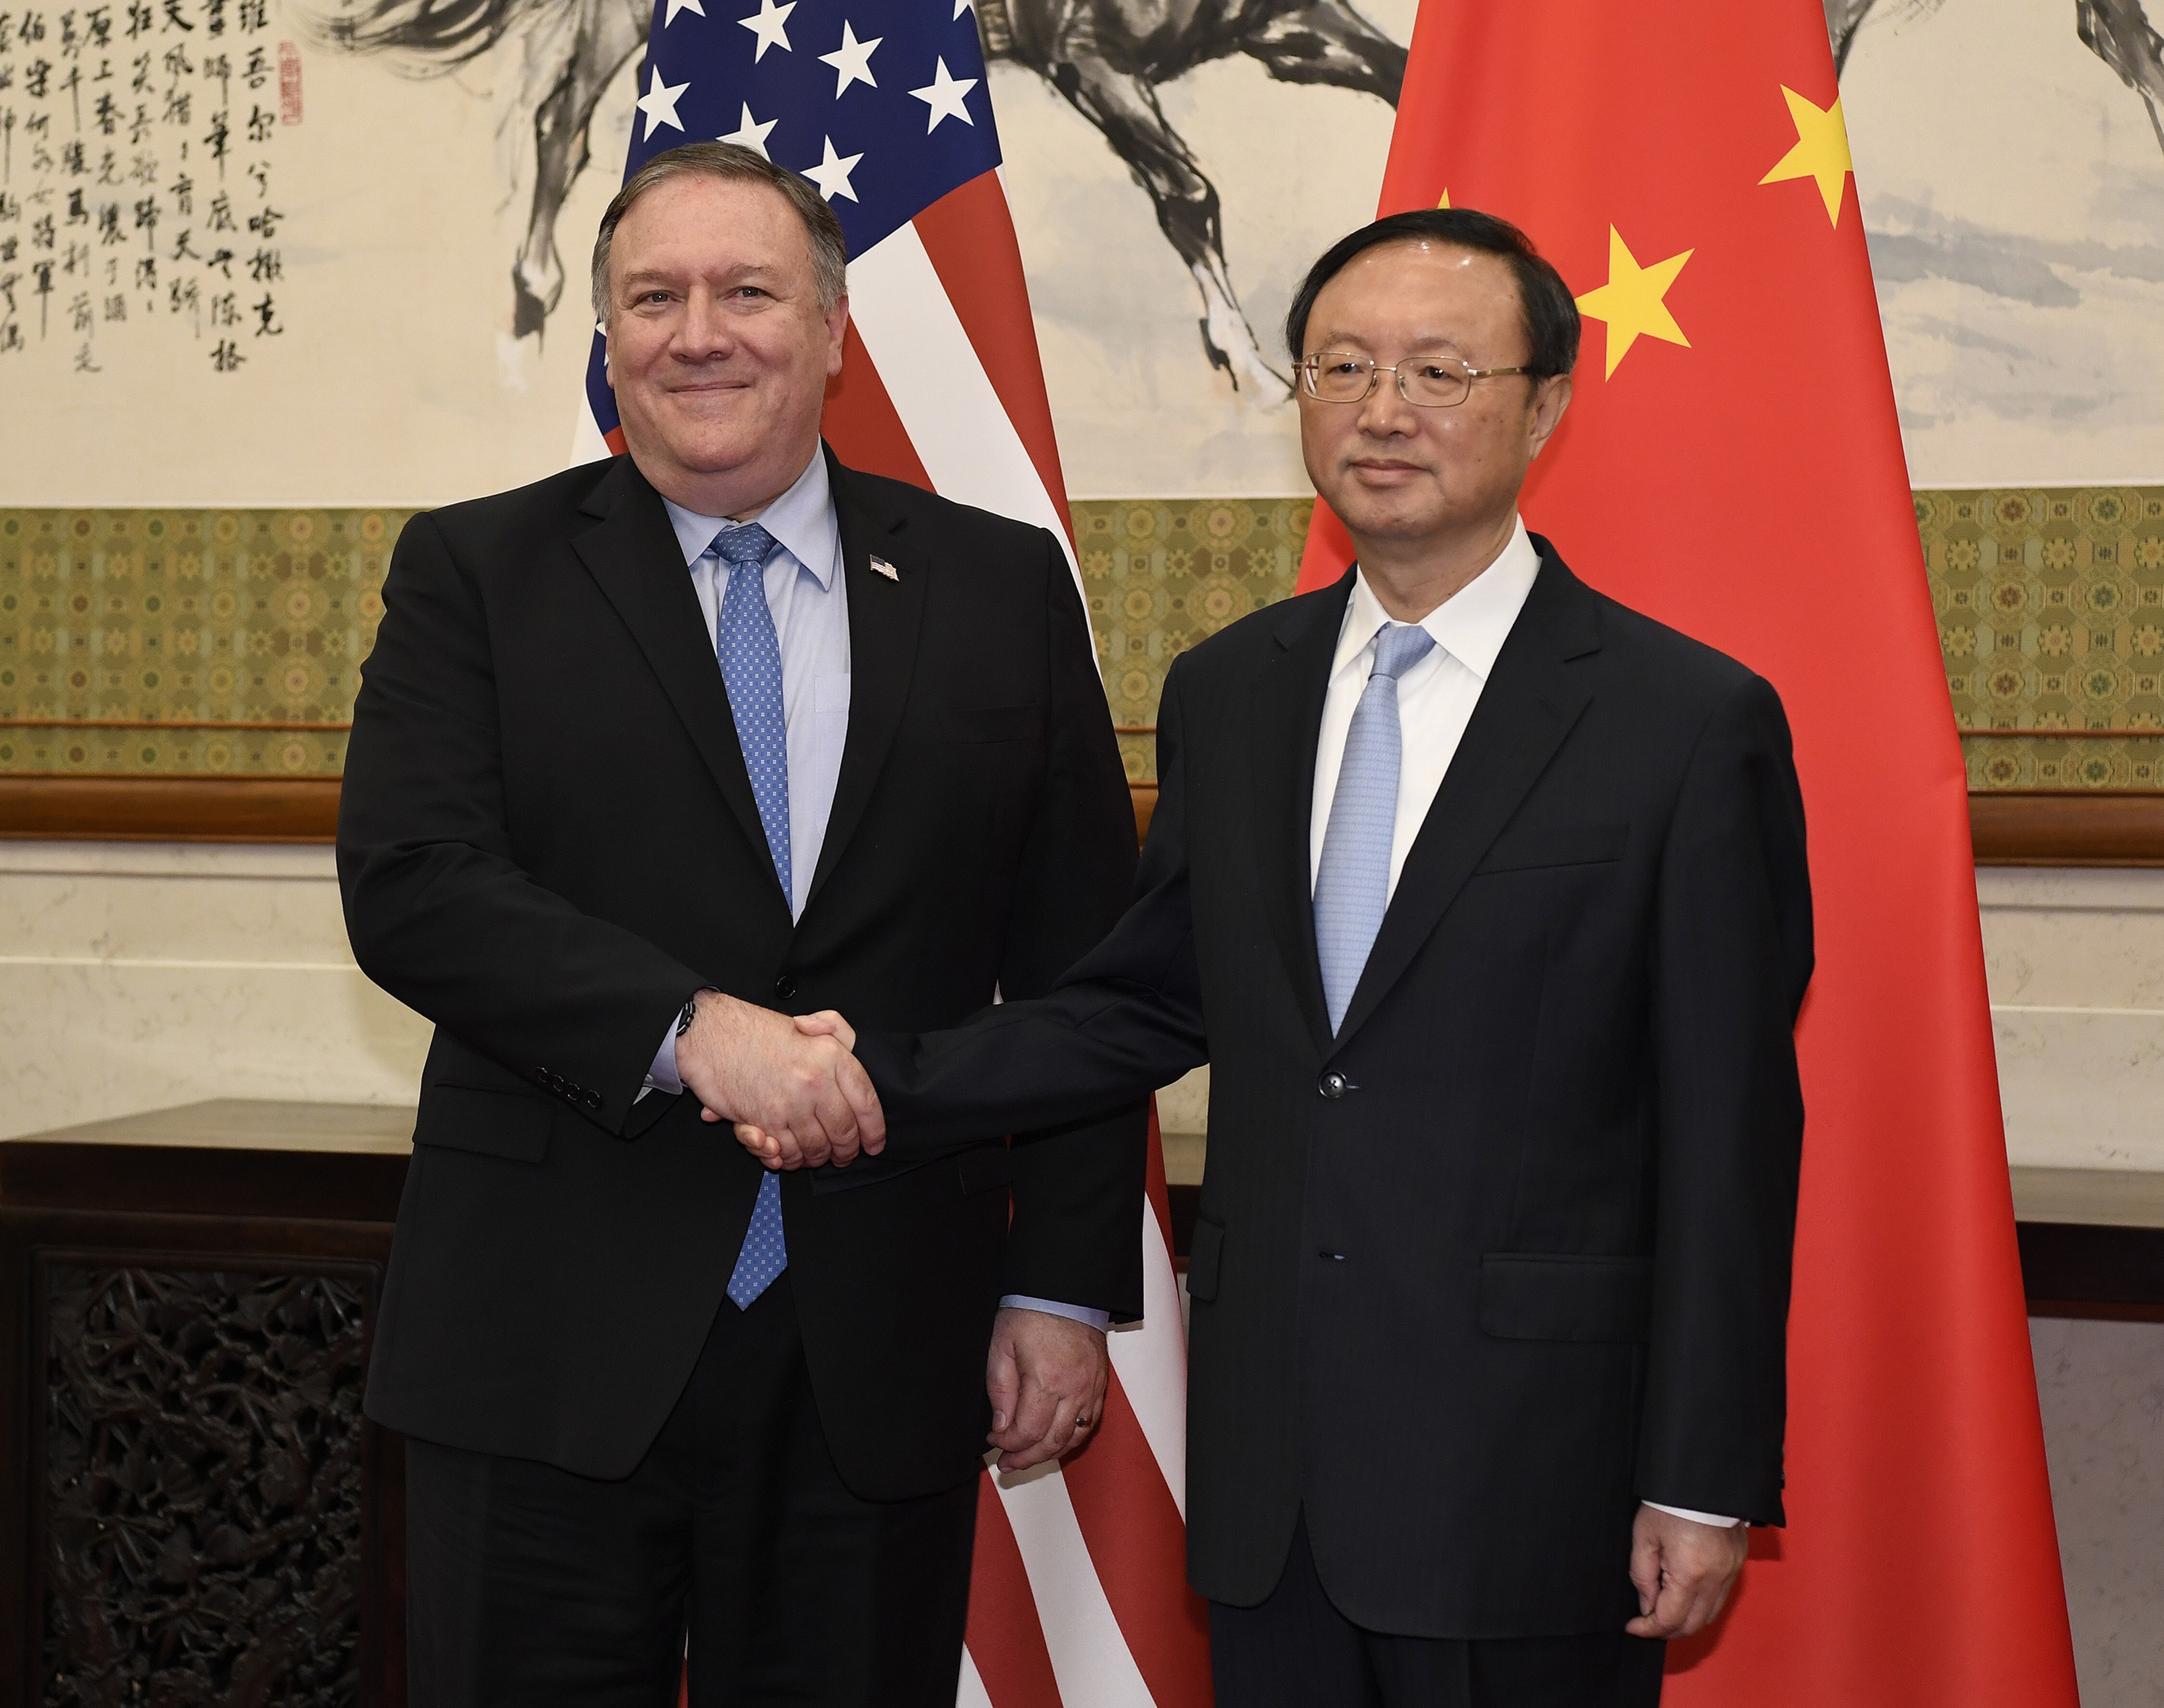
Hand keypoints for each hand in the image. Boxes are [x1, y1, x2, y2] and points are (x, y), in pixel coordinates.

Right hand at [675, 993, 883, 1169]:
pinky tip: (788, 1155)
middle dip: (847, 1150)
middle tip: (845, 1156)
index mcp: (831, 1056)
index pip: (866, 1101)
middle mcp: (815, 1082)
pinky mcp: (764, 1122)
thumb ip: (836, 1030)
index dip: (875, 1128)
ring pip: (817, 1147)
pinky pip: (786, 1153)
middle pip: (845, 1131)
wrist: (711, 1033)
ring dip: (818, 1158)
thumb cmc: (757, 1031)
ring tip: (816, 1156)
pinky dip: (789, 1159)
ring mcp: (790, 1105)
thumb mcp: (807, 1023)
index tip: (875, 1142)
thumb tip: (851, 1046)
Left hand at [986, 1306, 1108, 1472]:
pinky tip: (1054, 1441)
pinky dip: (1071, 1439)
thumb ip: (1000, 1389)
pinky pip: (1089, 1423)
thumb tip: (1001, 1427)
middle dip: (1027, 1458)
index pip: (1028, 1431)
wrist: (1067, 1292)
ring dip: (1050, 1453)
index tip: (993, 1440)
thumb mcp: (1001, 1346)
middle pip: (1052, 1442)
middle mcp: (1074, 1389)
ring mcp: (1092, 1388)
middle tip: (1007, 1464)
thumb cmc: (1031, 1313)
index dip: (1008, 1443)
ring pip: (1074, 1438)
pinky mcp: (1101, 1385)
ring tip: (1028, 1458)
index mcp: (1047, 1379)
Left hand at [1625, 1505, 1748, 1638]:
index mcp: (1690, 1574)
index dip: (1649, 1629)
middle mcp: (1716, 1579)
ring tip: (1663, 1610)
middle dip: (1668, 1630)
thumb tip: (1647, 1606)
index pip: (1670, 1619)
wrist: (1702, 1479)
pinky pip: (1721, 1597)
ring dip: (1686, 1620)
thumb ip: (1642, 1576)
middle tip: (1647, 1624)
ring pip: (1710, 1615)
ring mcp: (1731, 1572)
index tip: (1633, 1628)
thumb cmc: (1669, 1504)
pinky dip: (1701, 1604)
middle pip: (1694, 1625)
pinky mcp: (1737, 1564)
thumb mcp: (1644, 1537)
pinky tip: (1684, 1593)